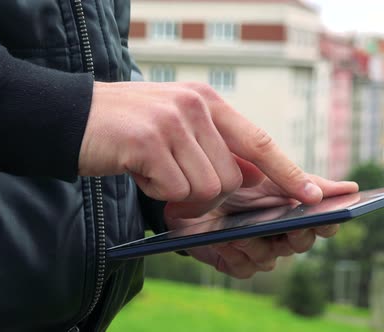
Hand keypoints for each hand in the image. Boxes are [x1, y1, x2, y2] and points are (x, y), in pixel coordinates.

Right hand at [79, 82, 322, 204]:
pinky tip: (139, 171)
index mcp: (207, 101)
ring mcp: (173, 122)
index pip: (260, 141)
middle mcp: (195, 106)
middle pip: (231, 178)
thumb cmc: (128, 130)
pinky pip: (175, 190)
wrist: (70, 117)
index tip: (314, 195)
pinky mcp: (149, 142)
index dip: (288, 171)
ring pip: (207, 189)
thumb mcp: (177, 128)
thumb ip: (214, 147)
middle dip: (204, 191)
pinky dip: (157, 192)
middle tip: (173, 179)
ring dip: (178, 193)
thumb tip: (249, 178)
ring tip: (153, 171)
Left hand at [165, 175, 358, 278]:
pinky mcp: (235, 261)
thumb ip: (304, 181)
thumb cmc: (234, 179)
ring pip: (272, 259)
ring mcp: (258, 249)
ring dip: (258, 245)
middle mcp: (281, 233)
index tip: (325, 218)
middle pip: (301, 244)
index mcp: (295, 211)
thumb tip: (351, 189)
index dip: (327, 223)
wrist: (191, 187)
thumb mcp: (269, 173)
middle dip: (292, 235)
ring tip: (241, 231)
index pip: (323, 223)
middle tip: (284, 225)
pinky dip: (236, 255)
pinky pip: (246, 269)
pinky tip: (226, 239)